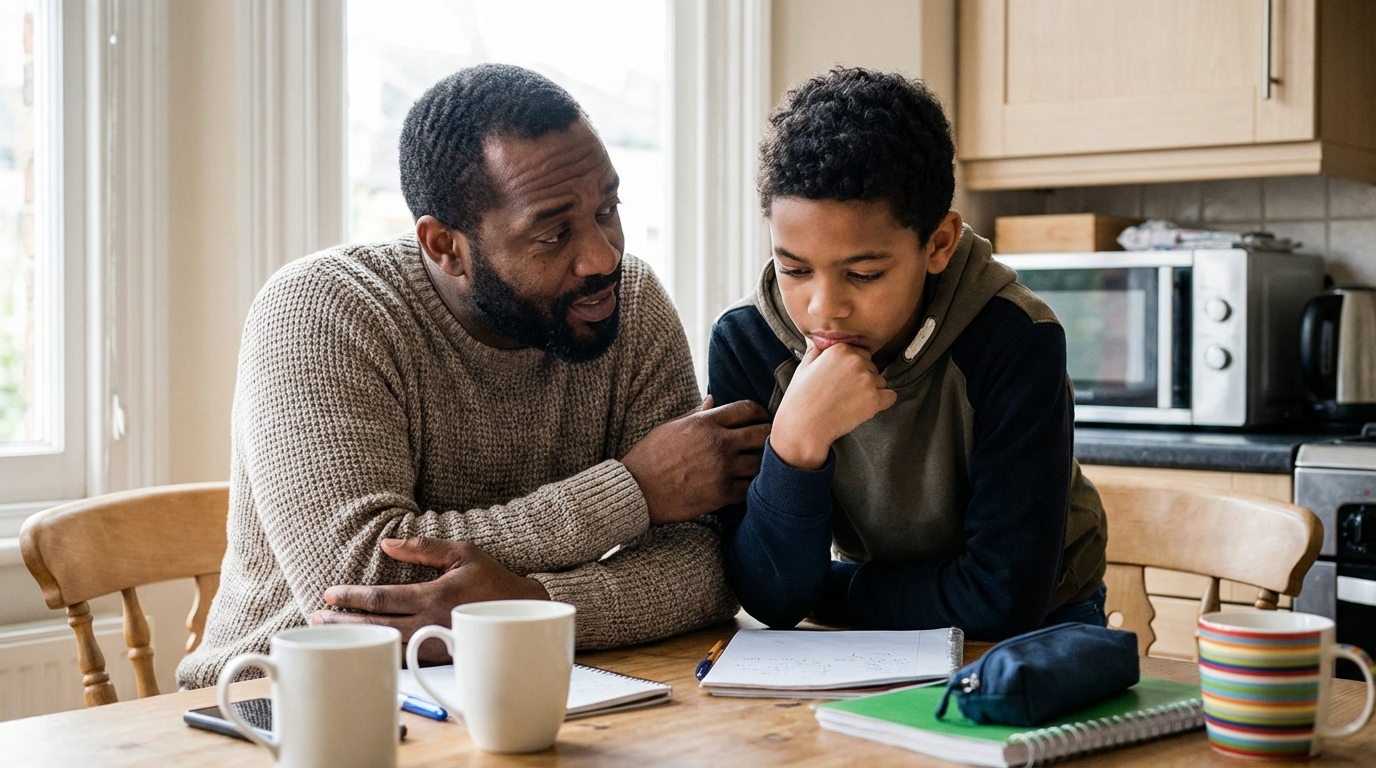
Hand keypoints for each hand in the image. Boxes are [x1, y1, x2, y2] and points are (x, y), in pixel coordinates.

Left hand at [310, 537, 548, 663]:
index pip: (381, 598)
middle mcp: (430, 623)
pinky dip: (377, 652)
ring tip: (328, 633)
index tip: (329, 594)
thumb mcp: (463, 552)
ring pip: (384, 645)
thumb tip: (387, 544)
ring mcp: (434, 645)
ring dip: (354, 638)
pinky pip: (402, 658)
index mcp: (433, 595)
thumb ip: (423, 547)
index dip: (351, 596)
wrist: (525, 613)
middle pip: (375, 625)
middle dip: (342, 621)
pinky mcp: (440, 659)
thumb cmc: (493, 580)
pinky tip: (362, 647)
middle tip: (316, 618)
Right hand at [621, 396, 771, 524]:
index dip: (760, 412)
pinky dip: (754, 486)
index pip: (748, 409)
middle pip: (763, 433)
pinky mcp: (723, 494)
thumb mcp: (670, 427)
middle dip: (768, 435)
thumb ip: (696, 413)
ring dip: (763, 463)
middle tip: (767, 442)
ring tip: (760, 464)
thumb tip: (712, 400)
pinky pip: (752, 488)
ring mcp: (724, 469)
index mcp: (706, 423)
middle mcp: (719, 443)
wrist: (636, 491)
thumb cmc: (649, 457)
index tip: (761, 419)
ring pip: (762, 462)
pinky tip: (749, 484)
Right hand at [770, 340, 896, 470]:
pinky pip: (890, 397)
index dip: (853, 370)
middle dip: (862, 380)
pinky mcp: (874, 398)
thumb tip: (823, 342)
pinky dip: (881, 403)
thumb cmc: (800, 398)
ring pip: (881, 382)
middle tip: (844, 394)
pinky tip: (864, 409)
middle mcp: (856, 360)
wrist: (803, 426)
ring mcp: (866, 379)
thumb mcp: (804, 366)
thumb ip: (818, 351)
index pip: (862, 355)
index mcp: (840, 349)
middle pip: (872, 368)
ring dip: (871, 392)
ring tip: (849, 403)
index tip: (842, 381)